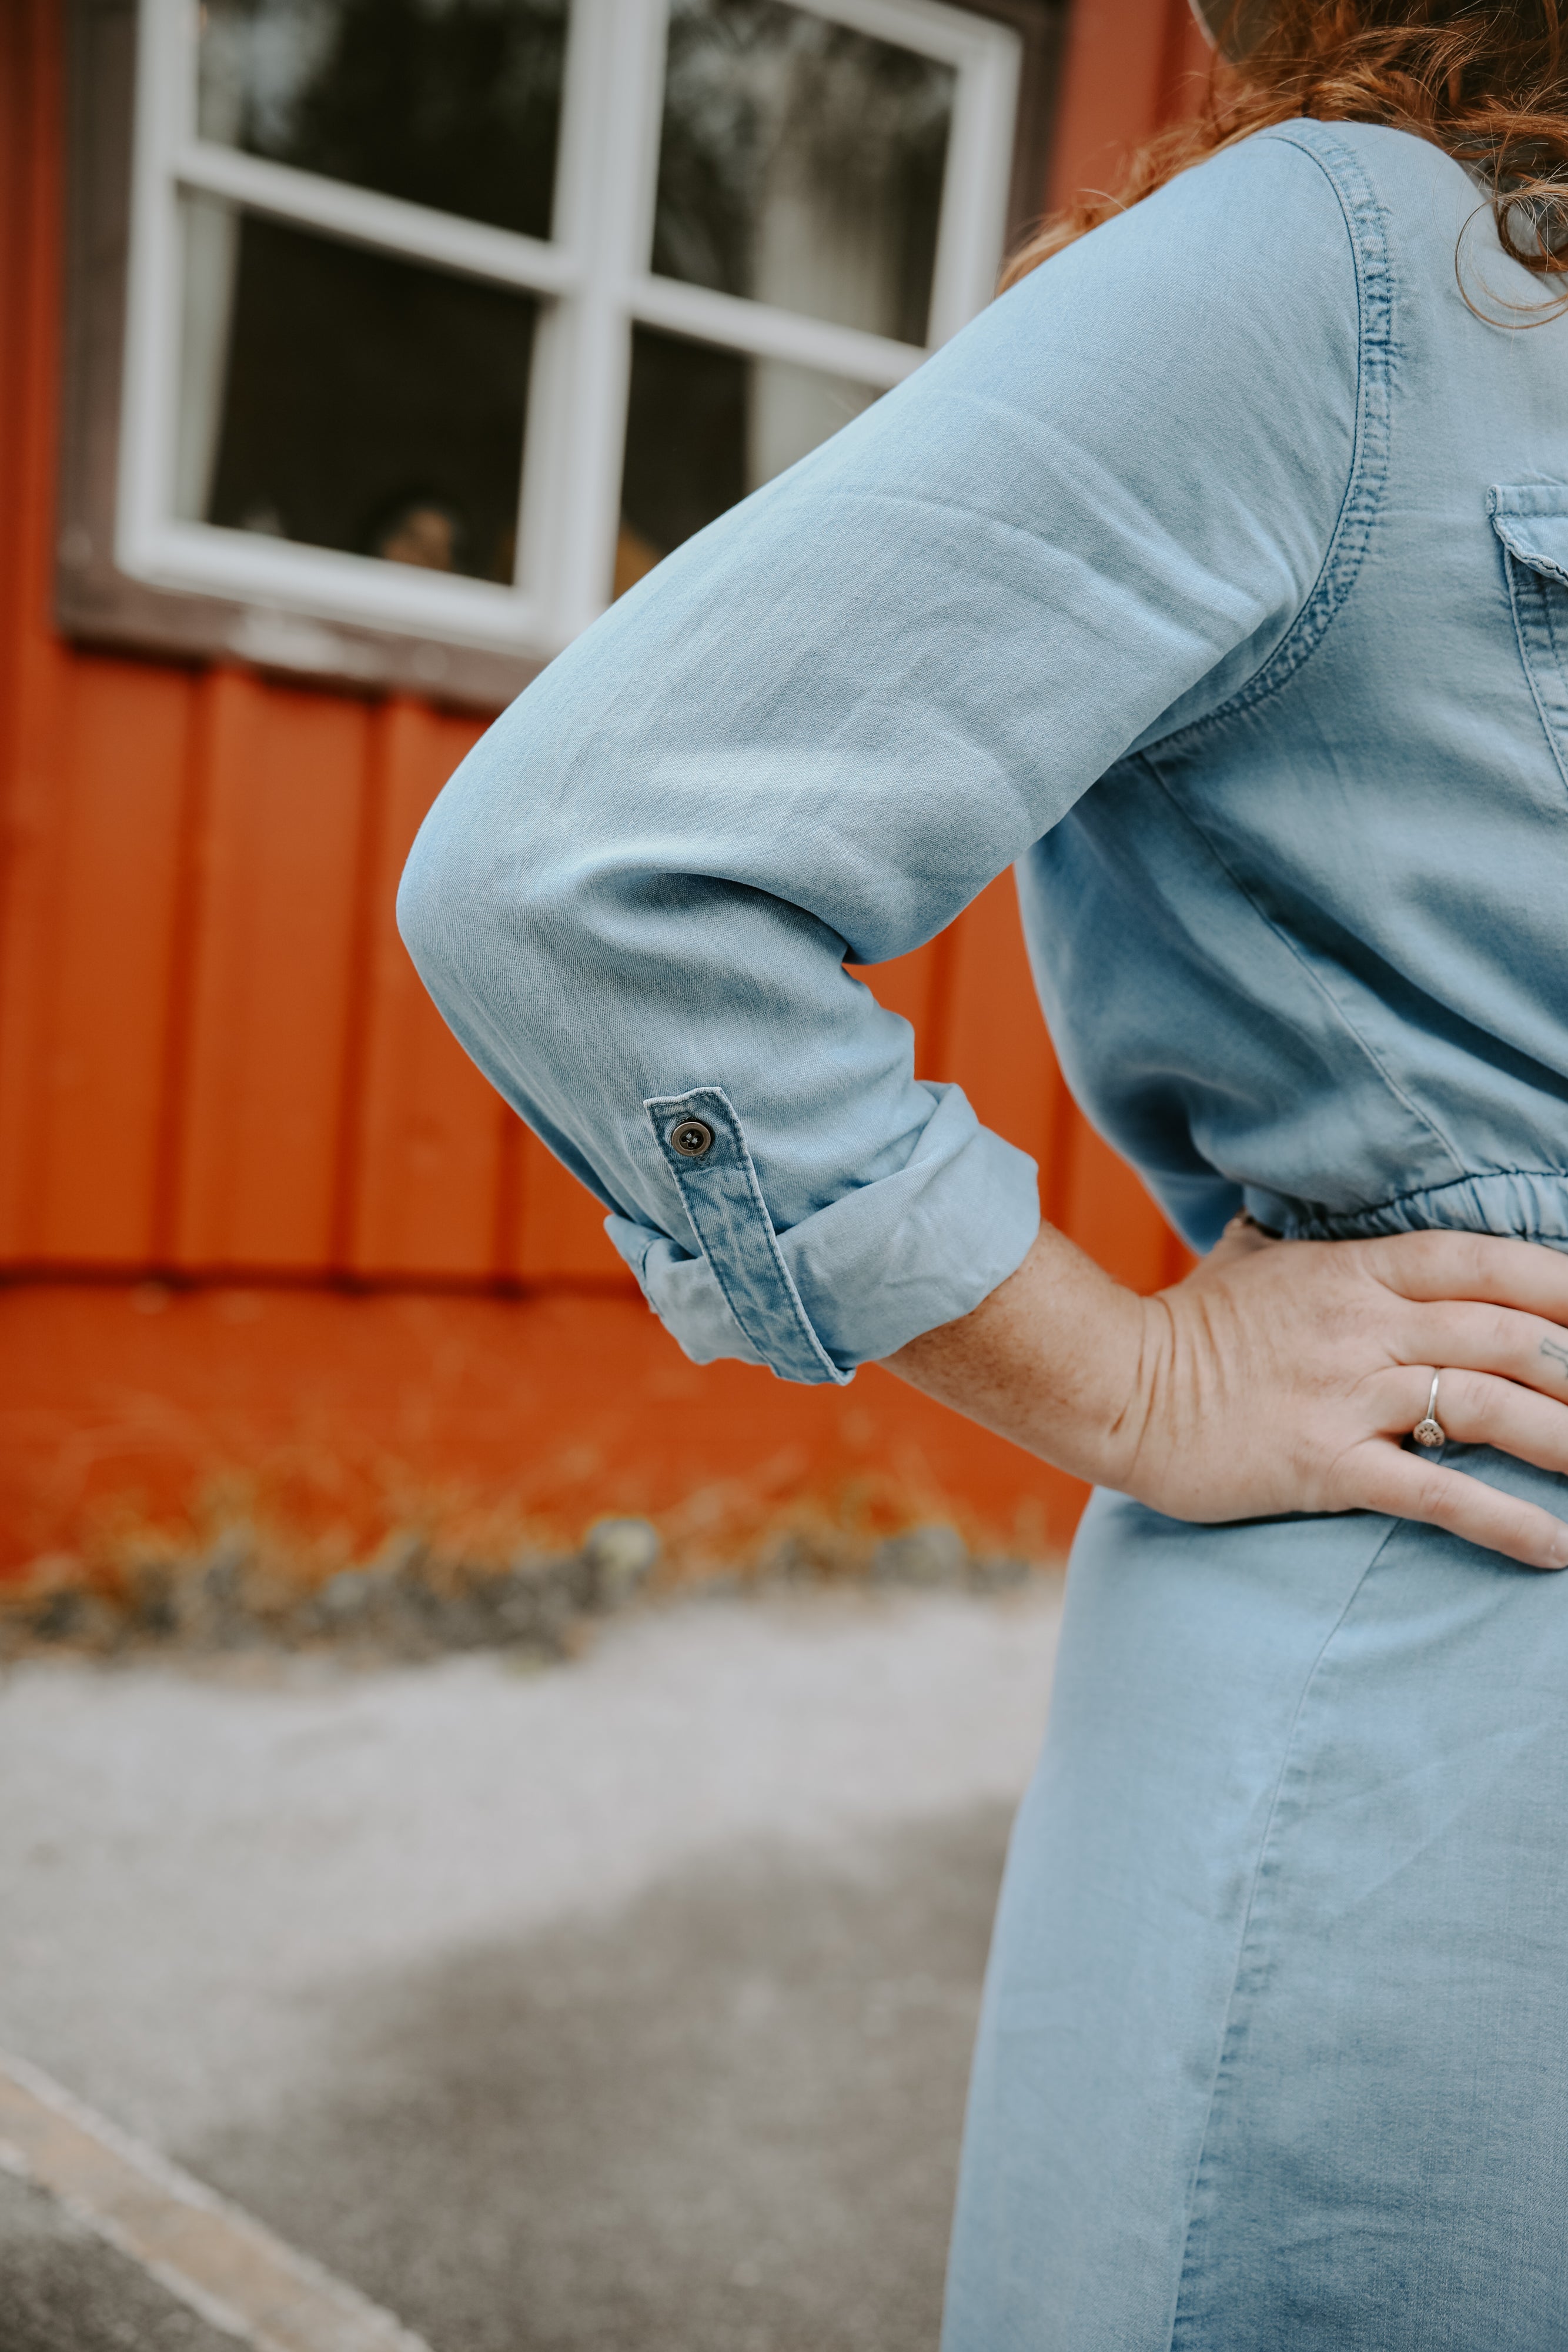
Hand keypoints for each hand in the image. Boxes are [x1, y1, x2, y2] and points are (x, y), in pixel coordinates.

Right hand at [883, 1219, 1567, 1569]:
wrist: (1109, 1384)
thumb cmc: (1183, 1325)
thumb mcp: (1250, 1260)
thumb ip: (1300, 1241)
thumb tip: (1297, 1213)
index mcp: (1354, 1270)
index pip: (1481, 1262)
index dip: (1556, 1280)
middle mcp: (1362, 1326)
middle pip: (1504, 1337)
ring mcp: (1345, 1394)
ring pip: (1485, 1410)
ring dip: (1566, 1442)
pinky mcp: (1323, 1463)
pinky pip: (1433, 1492)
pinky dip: (1502, 1520)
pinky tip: (1554, 1546)